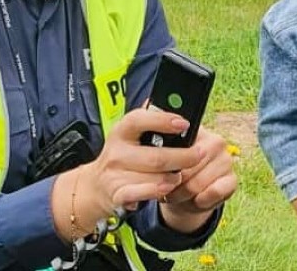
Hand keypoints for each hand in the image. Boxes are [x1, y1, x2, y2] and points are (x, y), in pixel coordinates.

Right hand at [75, 108, 201, 222]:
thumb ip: (151, 121)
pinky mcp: (117, 195)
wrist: (96, 185)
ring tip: (181, 175)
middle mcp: (116, 151)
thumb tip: (176, 102)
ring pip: (154, 178)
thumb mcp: (131, 135)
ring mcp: (114, 175)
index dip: (163, 121)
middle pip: (156, 157)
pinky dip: (158, 191)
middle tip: (200, 154)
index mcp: (121, 130)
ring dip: (173, 178)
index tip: (184, 124)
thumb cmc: (124, 154)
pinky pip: (143, 194)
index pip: (140, 120)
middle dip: (183, 157)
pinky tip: (167, 188)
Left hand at [159, 128, 237, 232]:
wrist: (185, 195)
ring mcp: (227, 160)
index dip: (167, 165)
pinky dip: (202, 201)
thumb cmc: (172, 173)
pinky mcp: (232, 179)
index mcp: (197, 131)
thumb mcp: (165, 161)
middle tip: (164, 188)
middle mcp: (216, 141)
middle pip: (188, 167)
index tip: (158, 173)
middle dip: (173, 183)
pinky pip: (215, 192)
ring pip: (198, 183)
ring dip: (183, 195)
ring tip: (174, 195)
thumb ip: (163, 154)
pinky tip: (196, 200)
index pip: (181, 148)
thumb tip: (160, 159)